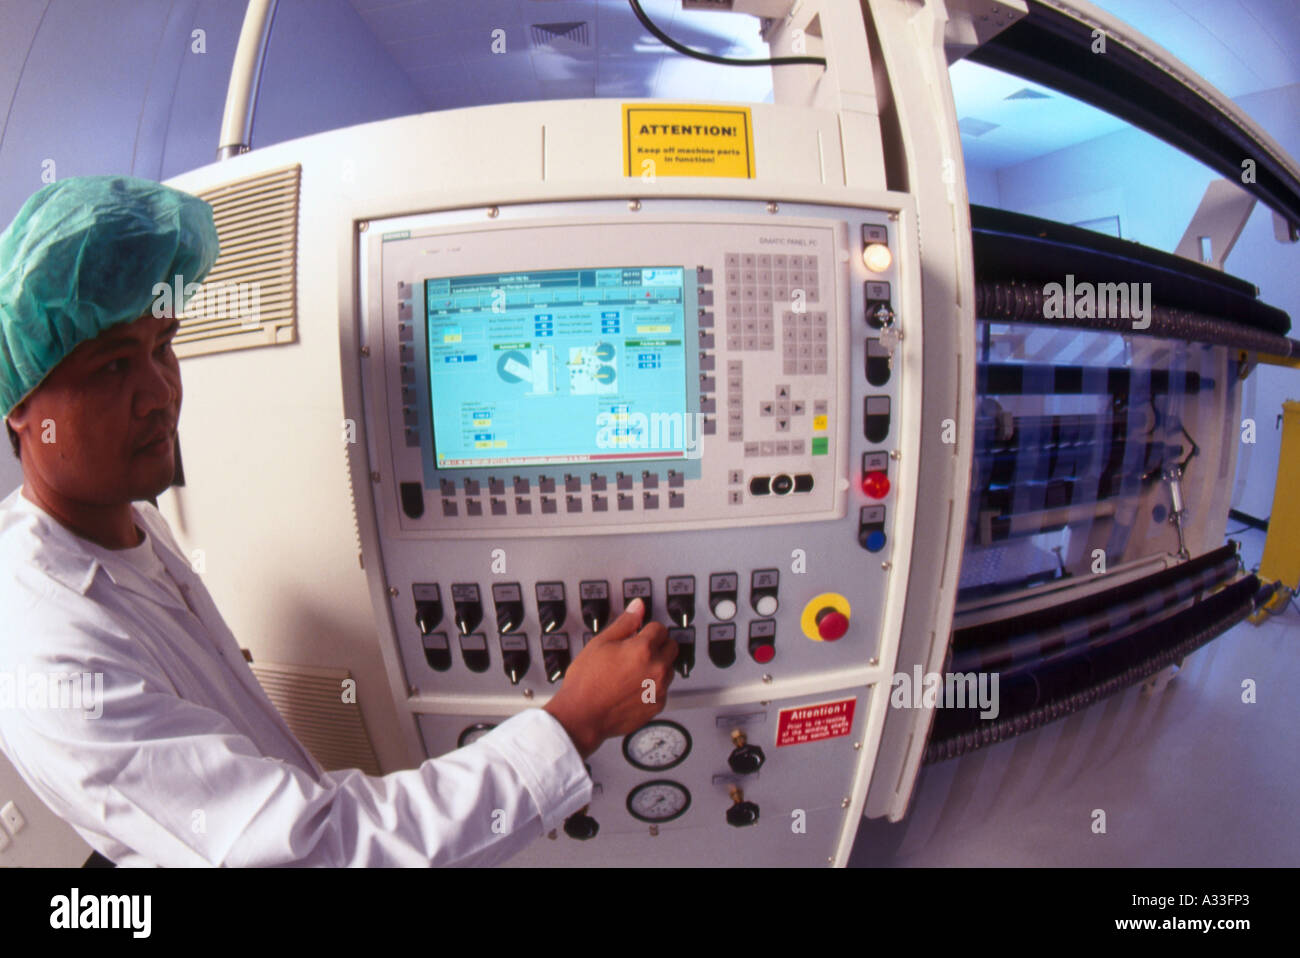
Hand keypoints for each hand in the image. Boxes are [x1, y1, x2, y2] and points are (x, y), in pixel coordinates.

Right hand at [543, 598, 676, 758]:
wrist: (582, 716)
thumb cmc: (586, 683)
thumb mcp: (600, 643)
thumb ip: (624, 623)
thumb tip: (637, 607)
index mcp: (644, 649)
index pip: (660, 628)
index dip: (646, 629)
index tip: (638, 634)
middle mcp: (656, 669)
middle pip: (671, 646)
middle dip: (657, 645)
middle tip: (637, 651)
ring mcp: (659, 689)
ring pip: (669, 669)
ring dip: (657, 666)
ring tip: (632, 671)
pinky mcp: (657, 706)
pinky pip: (662, 689)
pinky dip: (653, 686)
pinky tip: (633, 687)